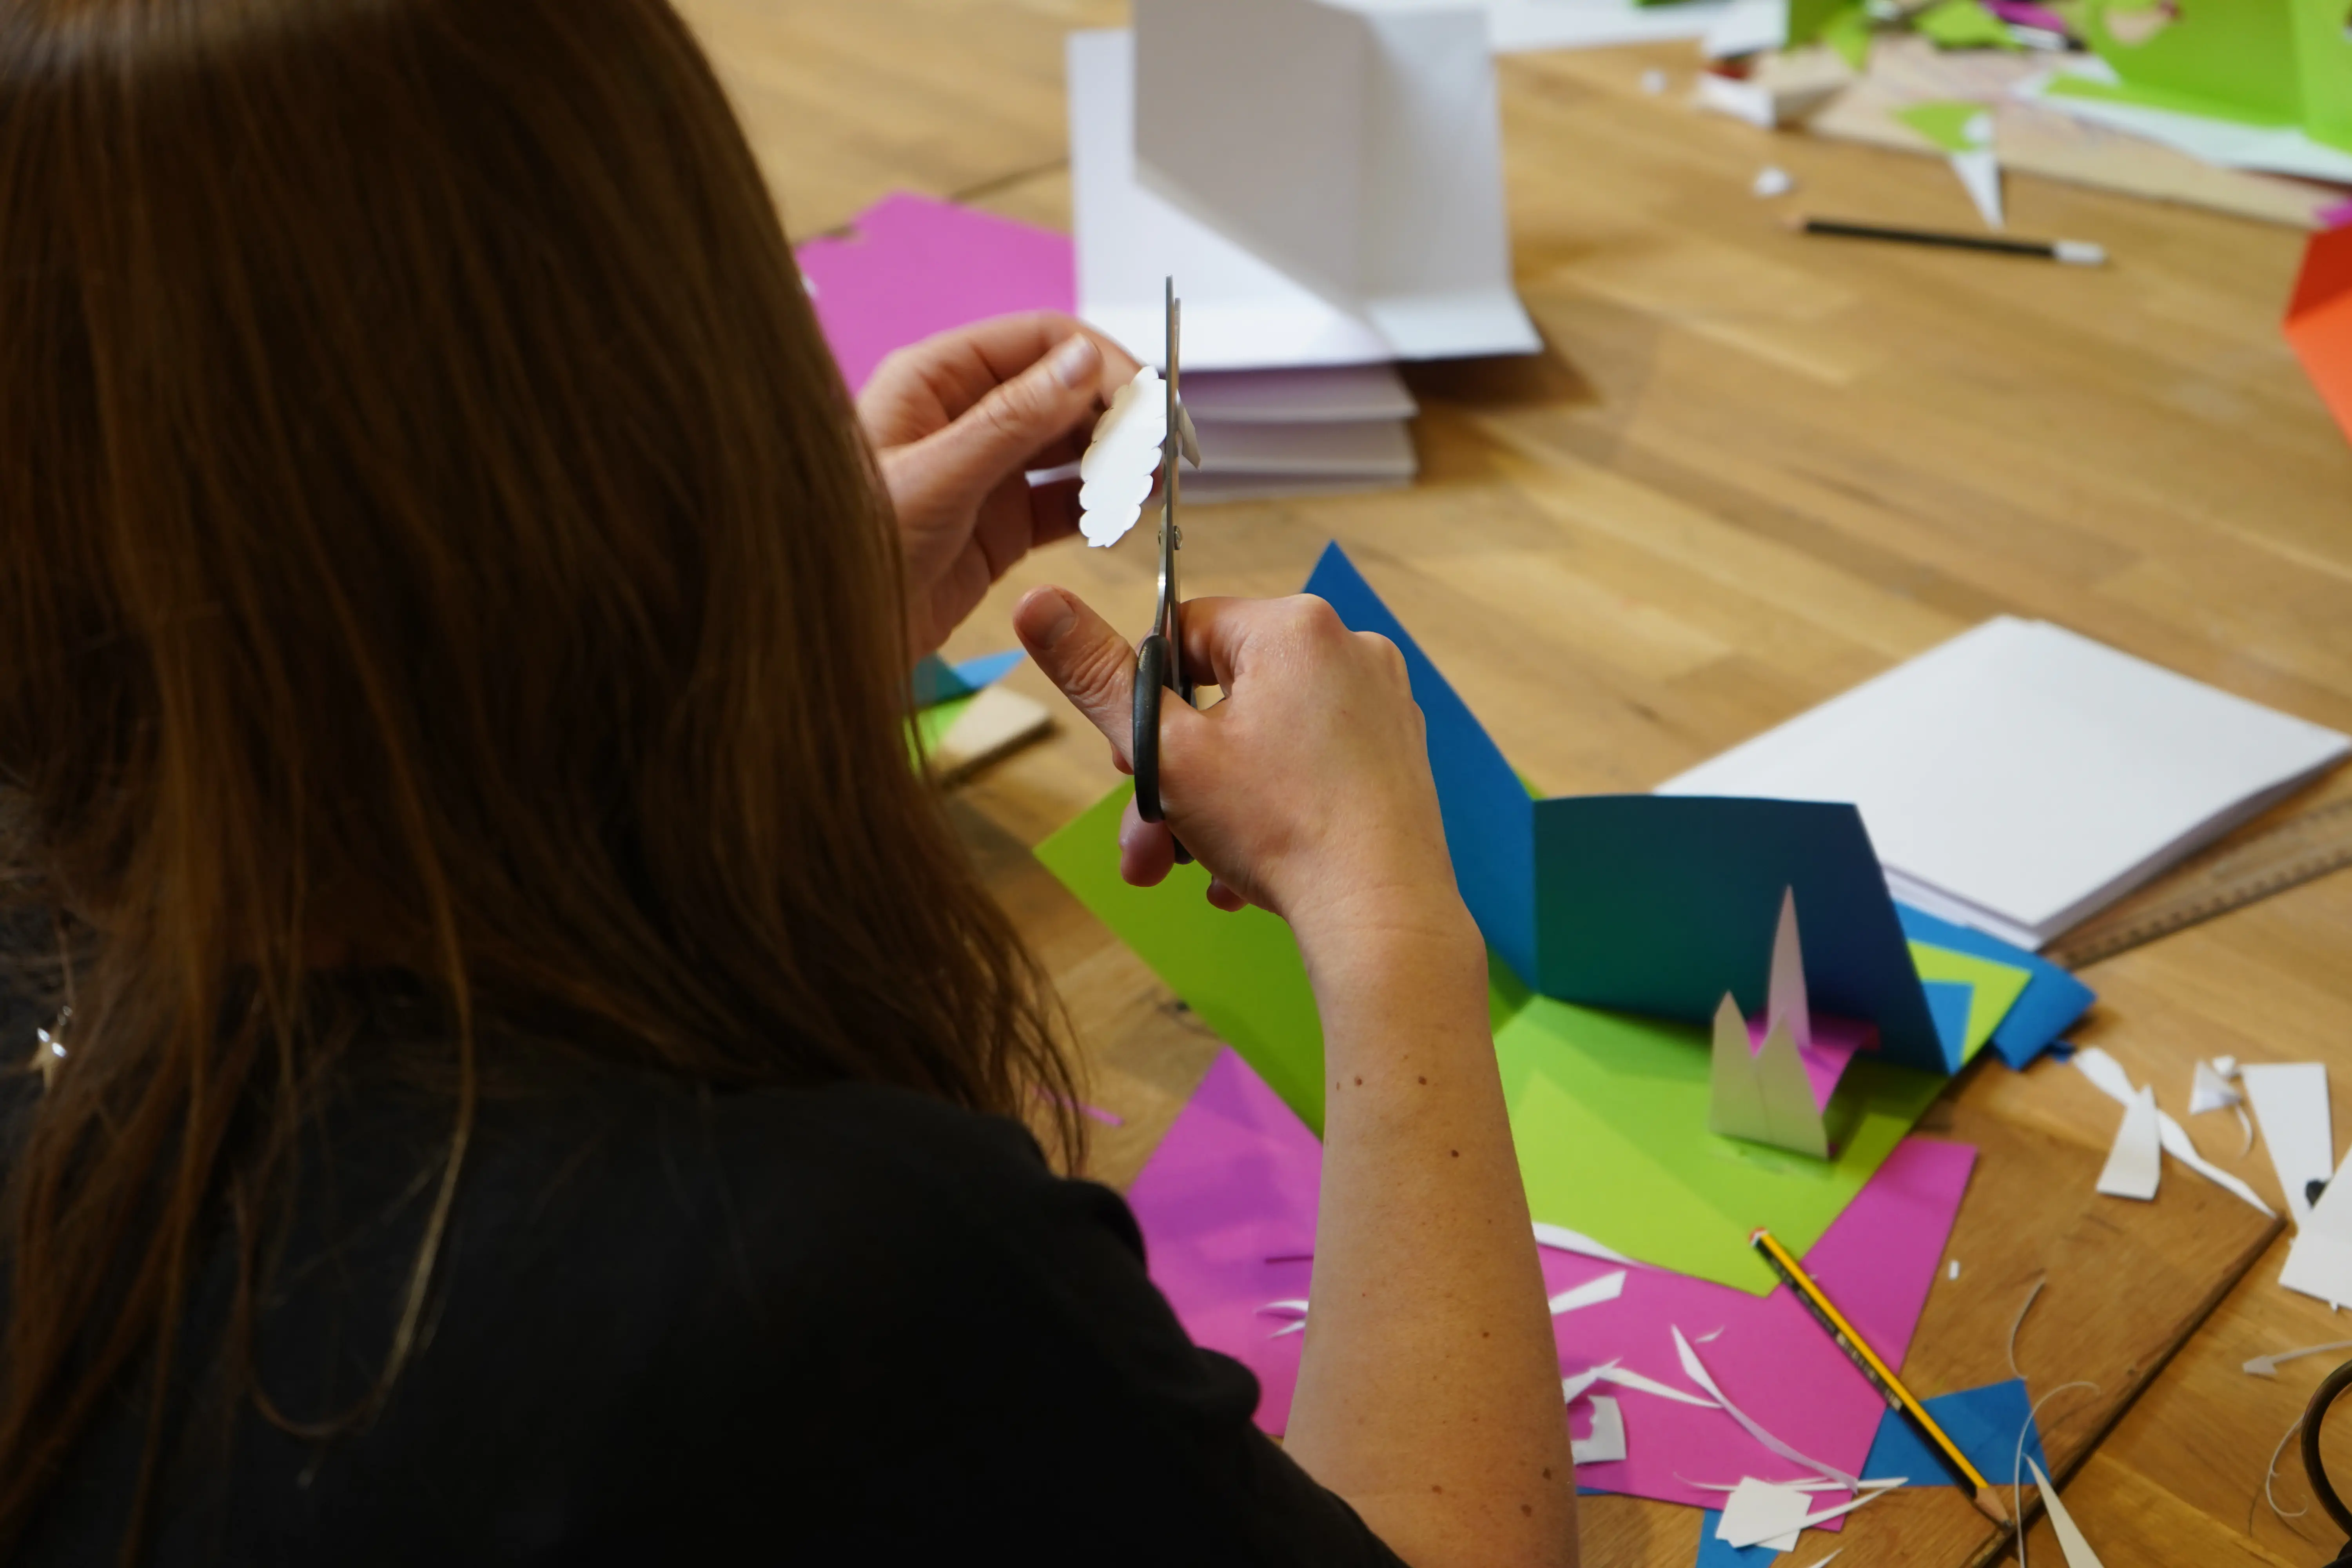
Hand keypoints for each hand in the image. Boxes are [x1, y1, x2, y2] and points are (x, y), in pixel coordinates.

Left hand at [860, 313, 1142, 657]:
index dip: (1101, 362)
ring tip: (1150, 481)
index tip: (1148, 400)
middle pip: (1063, 390)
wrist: (816, 636)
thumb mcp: (936, 477)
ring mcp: (983, 473)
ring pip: (1069, 445)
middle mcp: (963, 419)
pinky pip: (1062, 503)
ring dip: (1116, 458)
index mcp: (934, 381)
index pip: (1040, 341)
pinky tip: (1121, 515)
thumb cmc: (848, 549)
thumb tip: (1082, 362)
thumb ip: (1012, 420)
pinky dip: (1097, 505)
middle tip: (1163, 447)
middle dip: (1118, 412)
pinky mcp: (996, 528)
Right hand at [1012, 585, 1473, 951]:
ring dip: (1211, 807)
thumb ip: (1096, 674)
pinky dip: (1269, 813)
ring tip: (1189, 869)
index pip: (1184, 634)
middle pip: (1223, 699)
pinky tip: (1242, 876)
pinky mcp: (1397, 756)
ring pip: (1263, 744)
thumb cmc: (1280, 828)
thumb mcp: (1165, 751)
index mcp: (1293, 627)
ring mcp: (1381, 704)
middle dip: (1171, 777)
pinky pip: (1308, 770)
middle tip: (1144, 840)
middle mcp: (1349, 650)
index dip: (1141, 701)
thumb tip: (1034, 599)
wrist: (1382, 917)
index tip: (1125, 764)